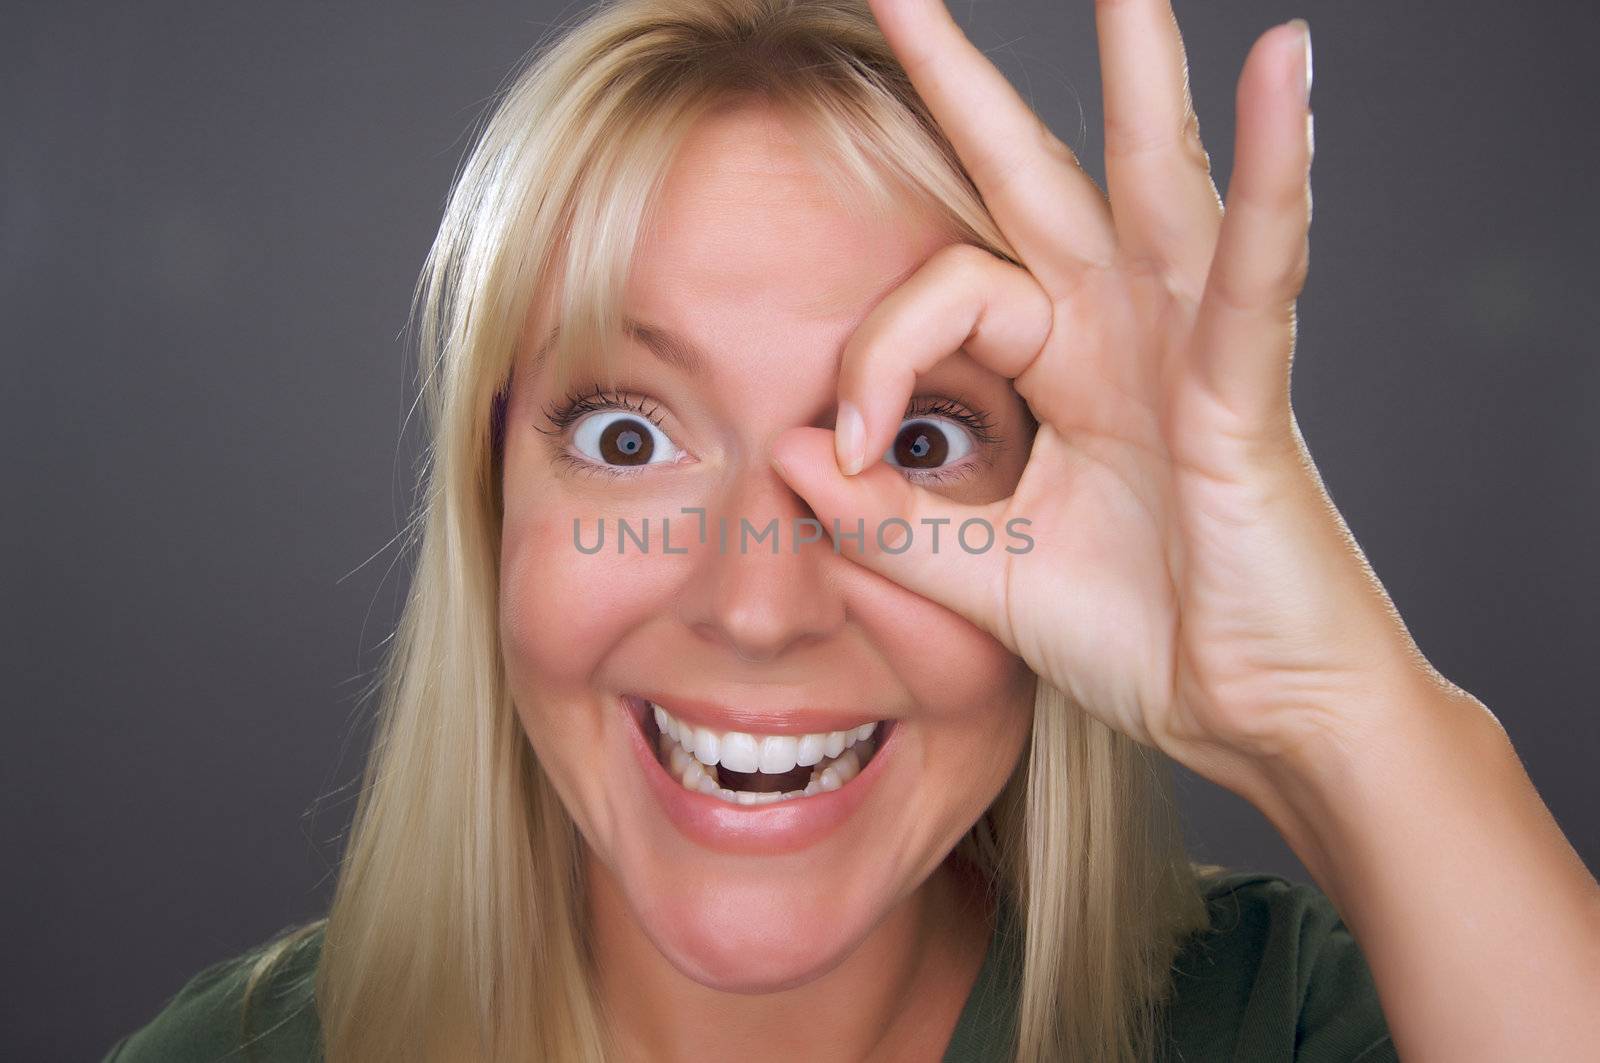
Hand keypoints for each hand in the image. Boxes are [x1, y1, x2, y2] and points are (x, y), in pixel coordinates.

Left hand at [770, 0, 1459, 797]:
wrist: (1256, 719)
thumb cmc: (1148, 637)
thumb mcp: (982, 577)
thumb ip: (886, 520)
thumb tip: (791, 449)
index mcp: (1066, 368)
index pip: (947, 296)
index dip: (880, 355)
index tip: (848, 451)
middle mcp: (1125, 335)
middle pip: (1041, 178)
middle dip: (973, 83)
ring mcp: (1189, 351)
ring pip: (1157, 181)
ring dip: (1140, 69)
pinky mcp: (1242, 395)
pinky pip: (1254, 272)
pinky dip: (1272, 177)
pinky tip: (1281, 73)